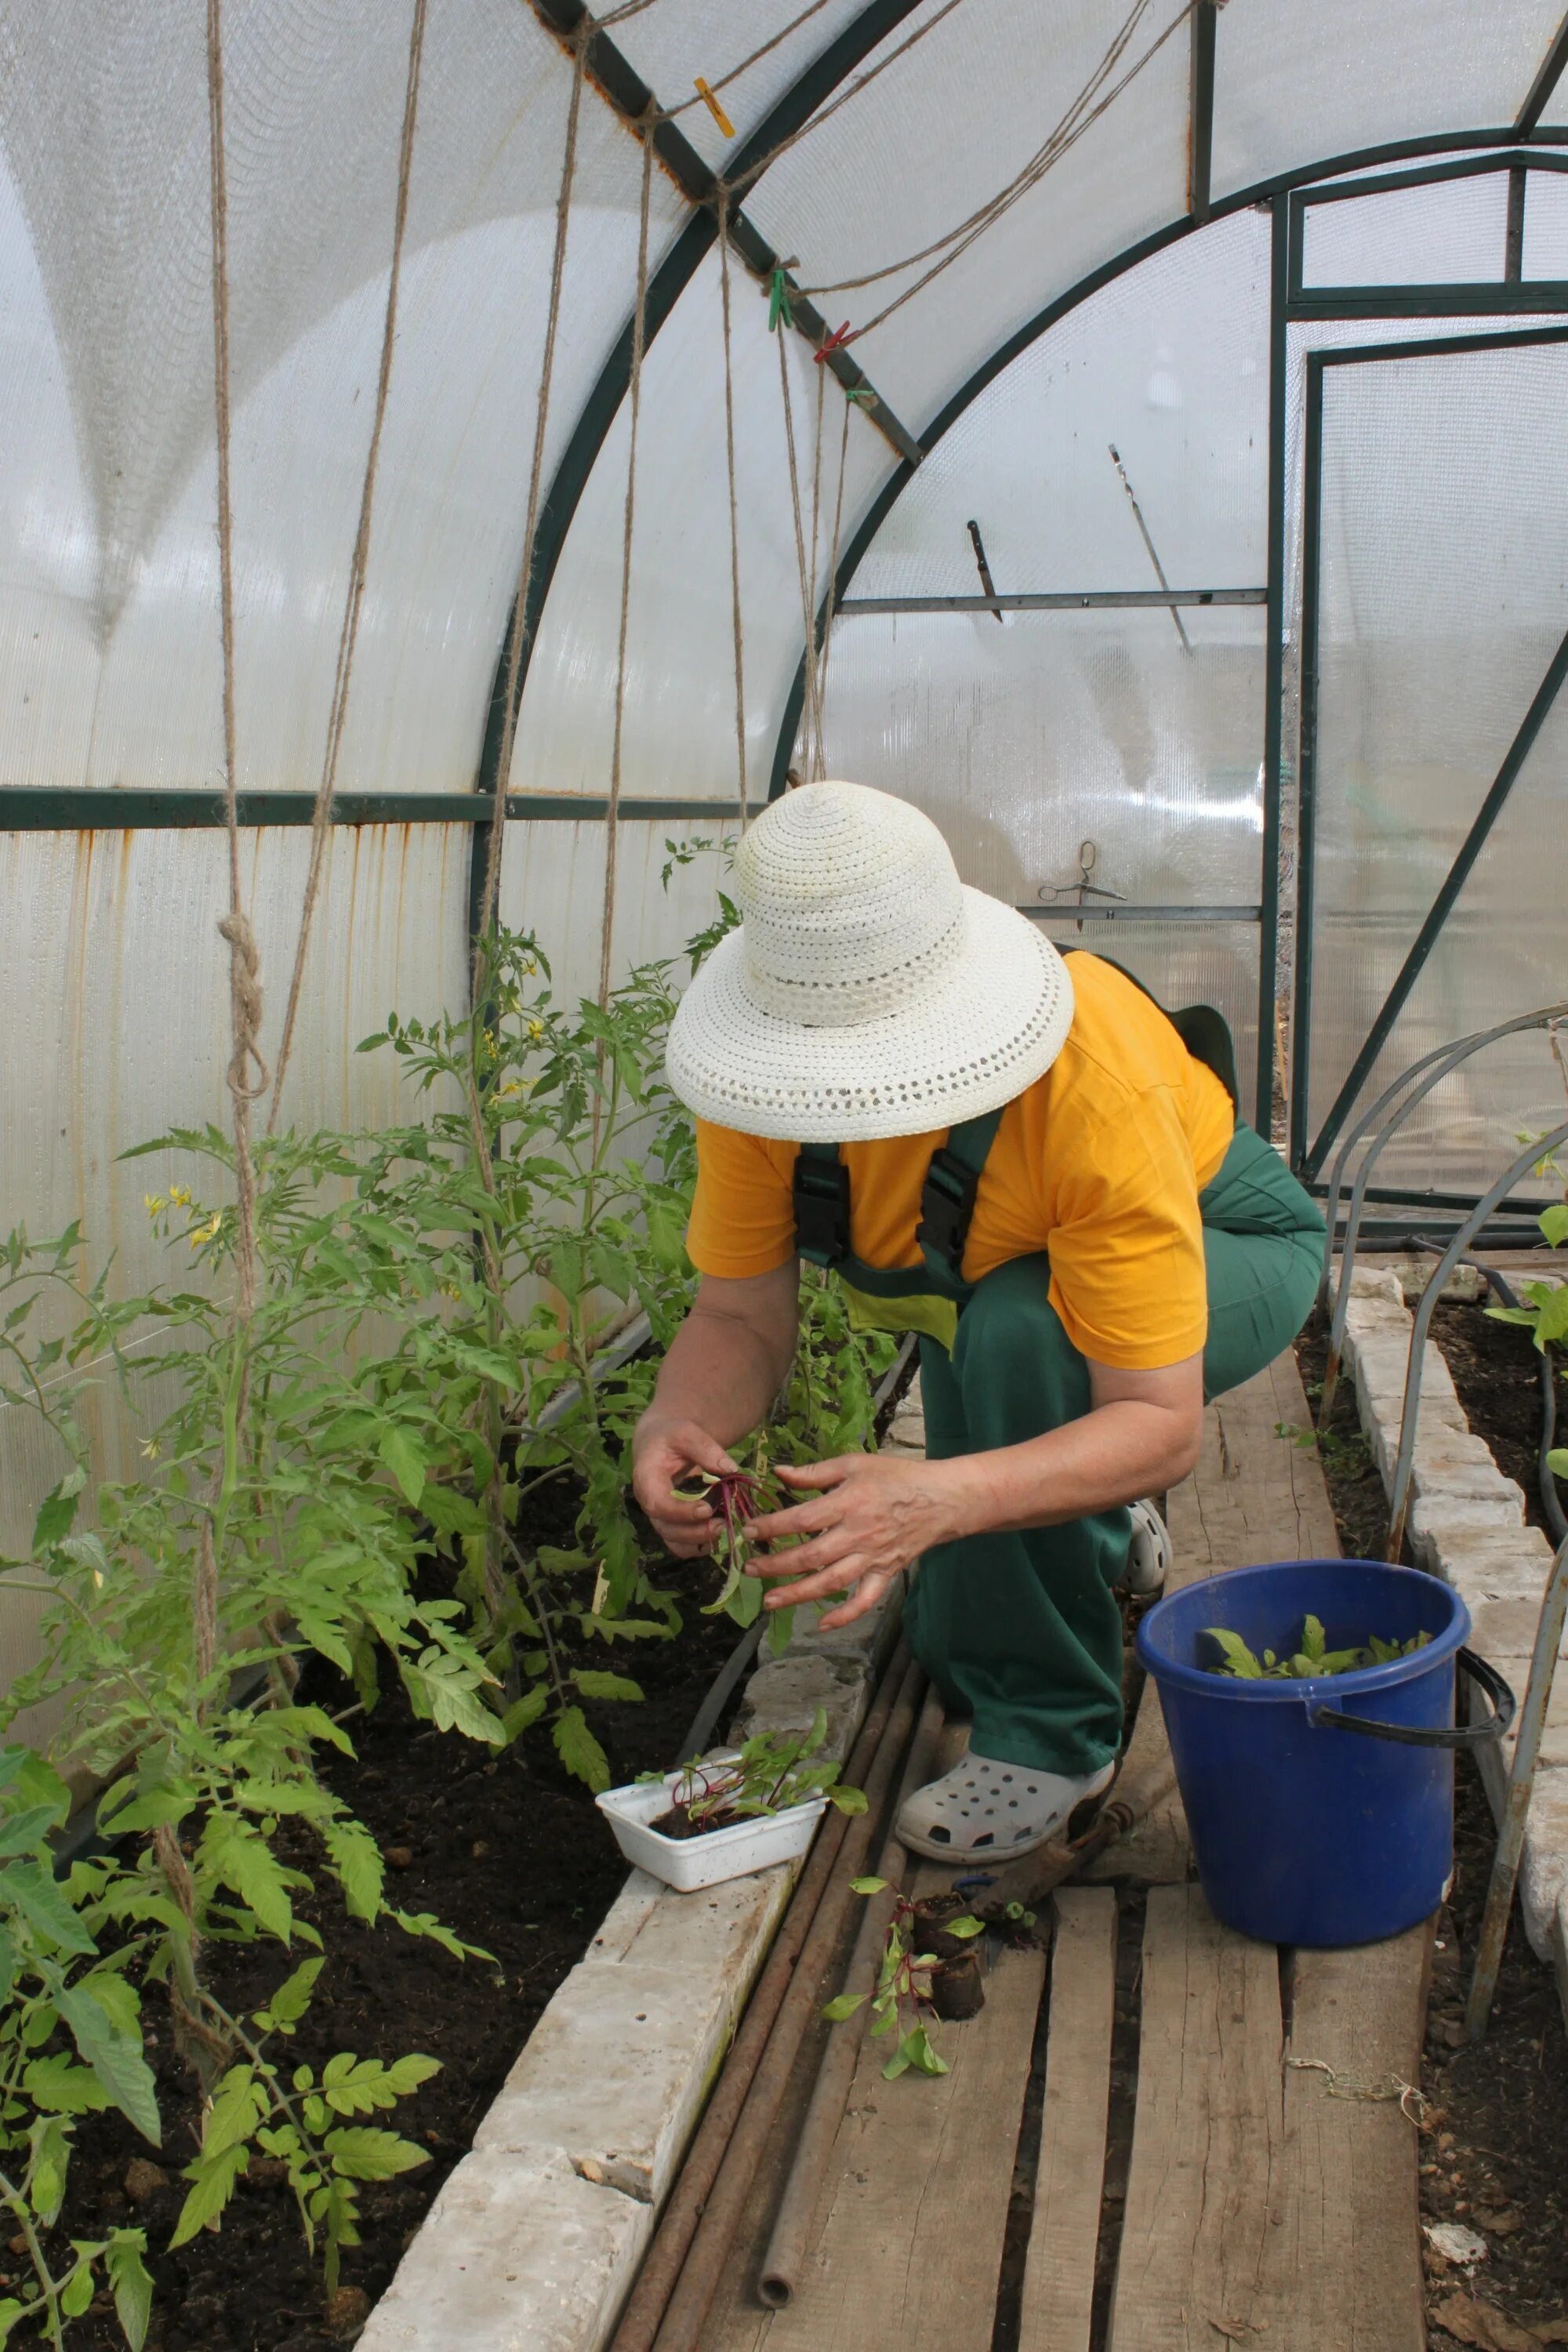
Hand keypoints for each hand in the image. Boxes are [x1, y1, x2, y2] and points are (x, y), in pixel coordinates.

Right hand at [631, 1416, 738, 1557]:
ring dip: (699, 1541)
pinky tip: (719, 1536)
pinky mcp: (670, 1523)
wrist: (660, 1443)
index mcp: (646, 1479)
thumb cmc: (671, 1436)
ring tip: (724, 1530)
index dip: (681, 1512)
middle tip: (723, 1525)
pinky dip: (699, 1545)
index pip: (657, 1504)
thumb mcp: (686, 1433)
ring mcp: (659, 1516)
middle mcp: (648, 1503)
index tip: (707, 1510)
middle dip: (695, 1532)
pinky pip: (681, 1545)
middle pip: (666, 1528)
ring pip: (673, 1541)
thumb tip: (731, 1470)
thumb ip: (706, 1449)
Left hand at [742, 1453, 958, 1629]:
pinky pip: (865, 1601)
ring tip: (770, 1602)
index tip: (750, 1532)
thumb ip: (816, 1472)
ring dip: (798, 1594)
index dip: (773, 1527)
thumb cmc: (897, 1476)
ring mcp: (873, 1558)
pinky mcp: (886, 1573)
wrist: (942, 1499)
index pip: (802, 1520)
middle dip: (776, 1565)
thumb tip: (779, 1473)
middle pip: (811, 1557)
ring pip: (831, 1582)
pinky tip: (822, 1625)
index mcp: (849, 1503)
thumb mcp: (855, 1464)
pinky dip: (845, 1615)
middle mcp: (858, 1534)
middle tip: (750, 1569)